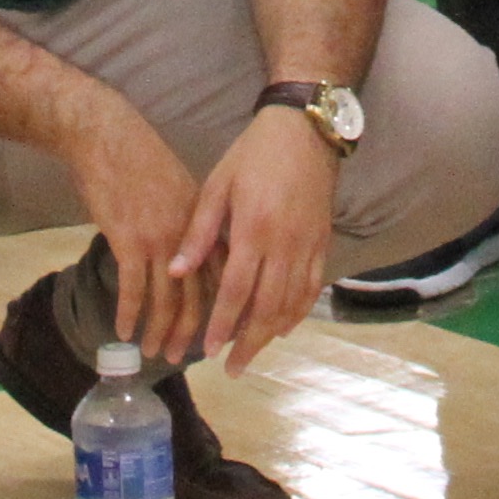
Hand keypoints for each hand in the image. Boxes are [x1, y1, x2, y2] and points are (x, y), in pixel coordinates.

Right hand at [64, 95, 211, 363]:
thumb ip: (192, 225)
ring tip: (152, 352)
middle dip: (191, 333)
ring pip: (166, 300)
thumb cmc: (141, 162)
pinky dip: (129, 315)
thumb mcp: (180, 191)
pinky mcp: (130, 241)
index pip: (220, 277)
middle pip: (198, 297)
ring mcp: (161, 240)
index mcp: (205, 225)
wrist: (109, 138)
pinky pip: (133, 290)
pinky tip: (124, 331)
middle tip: (180, 357)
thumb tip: (194, 258)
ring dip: (159, 332)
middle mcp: (189, 237)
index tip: (215, 334)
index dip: (219, 310)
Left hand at [170, 106, 340, 373]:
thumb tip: (175, 271)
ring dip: (271, 334)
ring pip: (292, 303)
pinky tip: (282, 327)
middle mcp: (285, 244)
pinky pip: (312, 288)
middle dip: (247, 343)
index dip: (222, 324)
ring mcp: (308, 246)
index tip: (207, 352)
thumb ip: (199, 232)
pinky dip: (297, 313)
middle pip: (267, 308)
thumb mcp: (217, 185)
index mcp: (254, 230)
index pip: (237, 291)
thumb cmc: (253, 154)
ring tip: (251, 354)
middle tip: (231, 369)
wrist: (305, 130)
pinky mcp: (323, 242)